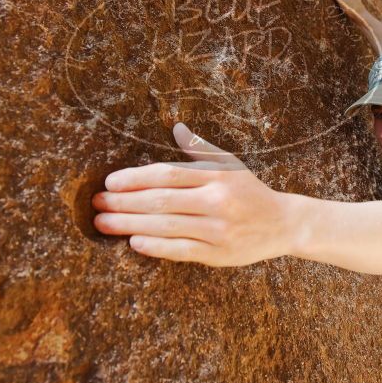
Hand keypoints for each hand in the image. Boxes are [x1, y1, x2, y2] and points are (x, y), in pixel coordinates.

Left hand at [92, 123, 290, 266]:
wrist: (283, 224)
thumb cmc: (250, 192)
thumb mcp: (230, 165)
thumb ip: (200, 149)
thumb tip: (176, 128)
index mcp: (216, 176)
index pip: (167, 175)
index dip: (135, 178)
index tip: (110, 182)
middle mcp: (215, 201)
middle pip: (161, 201)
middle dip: (124, 202)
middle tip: (97, 203)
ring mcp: (217, 229)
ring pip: (166, 226)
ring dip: (130, 224)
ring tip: (104, 223)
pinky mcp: (218, 254)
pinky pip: (181, 251)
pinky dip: (156, 247)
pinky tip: (134, 242)